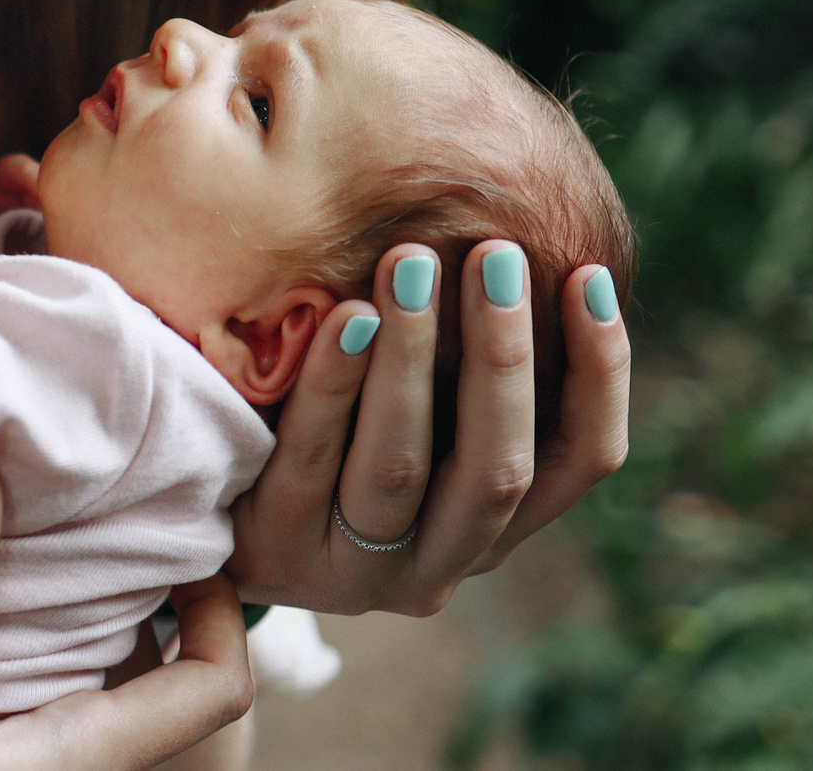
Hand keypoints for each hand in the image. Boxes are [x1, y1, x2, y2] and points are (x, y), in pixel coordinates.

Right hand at [0, 458, 252, 770]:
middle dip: (135, 582)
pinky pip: (31, 684)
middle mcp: (78, 762)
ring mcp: (31, 764)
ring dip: (71, 602)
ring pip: (86, 672)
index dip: (223, 612)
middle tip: (96, 502)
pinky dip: (18, 628)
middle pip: (153, 668)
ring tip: (29, 525)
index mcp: (88, 752)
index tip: (186, 541)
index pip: (215, 688)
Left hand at [227, 241, 631, 614]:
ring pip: (401, 468)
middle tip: (496, 253)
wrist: (212, 507)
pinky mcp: (278, 553)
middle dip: (504, 356)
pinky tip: (346, 316)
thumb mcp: (414, 408)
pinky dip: (334, 384)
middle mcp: (440, 567)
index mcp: (493, 529)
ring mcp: (357, 576)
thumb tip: (524, 237)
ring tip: (412, 261)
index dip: (600, 374)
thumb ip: (466, 363)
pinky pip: (311, 459)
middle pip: (498, 471)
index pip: (580, 463)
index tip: (589, 274)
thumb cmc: (338, 430)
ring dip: (414, 358)